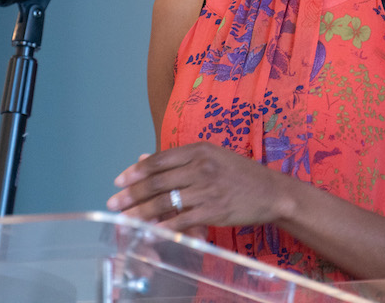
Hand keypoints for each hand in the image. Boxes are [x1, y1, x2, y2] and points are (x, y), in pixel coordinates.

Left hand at [106, 142, 287, 232]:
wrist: (271, 191)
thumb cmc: (239, 173)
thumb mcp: (211, 156)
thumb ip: (179, 159)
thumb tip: (143, 158)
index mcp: (199, 149)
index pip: (159, 160)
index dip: (136, 171)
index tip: (119, 180)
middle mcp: (201, 167)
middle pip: (157, 181)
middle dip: (131, 193)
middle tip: (113, 202)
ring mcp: (207, 190)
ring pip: (165, 202)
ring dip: (141, 213)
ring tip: (124, 220)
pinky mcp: (214, 211)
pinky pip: (182, 221)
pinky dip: (163, 228)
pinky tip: (149, 233)